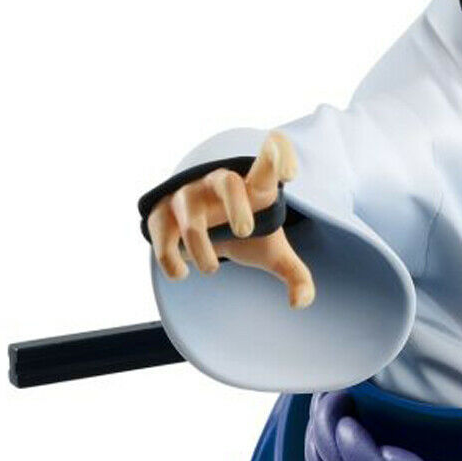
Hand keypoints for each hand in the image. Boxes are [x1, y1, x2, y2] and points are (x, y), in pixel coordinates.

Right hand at [146, 132, 314, 307]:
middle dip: (236, 206)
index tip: (291, 174)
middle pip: (227, 182)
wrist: (201, 231)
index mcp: (253, 189)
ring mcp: (188, 196)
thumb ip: (295, 275)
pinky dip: (169, 256)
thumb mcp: (271, 252)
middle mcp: (218, 185)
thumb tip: (300, 303)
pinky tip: (181, 273)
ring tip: (212, 270)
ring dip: (200, 244)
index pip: (269, 161)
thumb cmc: (244, 235)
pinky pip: (160, 230)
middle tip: (244, 232)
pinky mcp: (161, 213)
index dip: (280, 157)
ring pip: (191, 214)